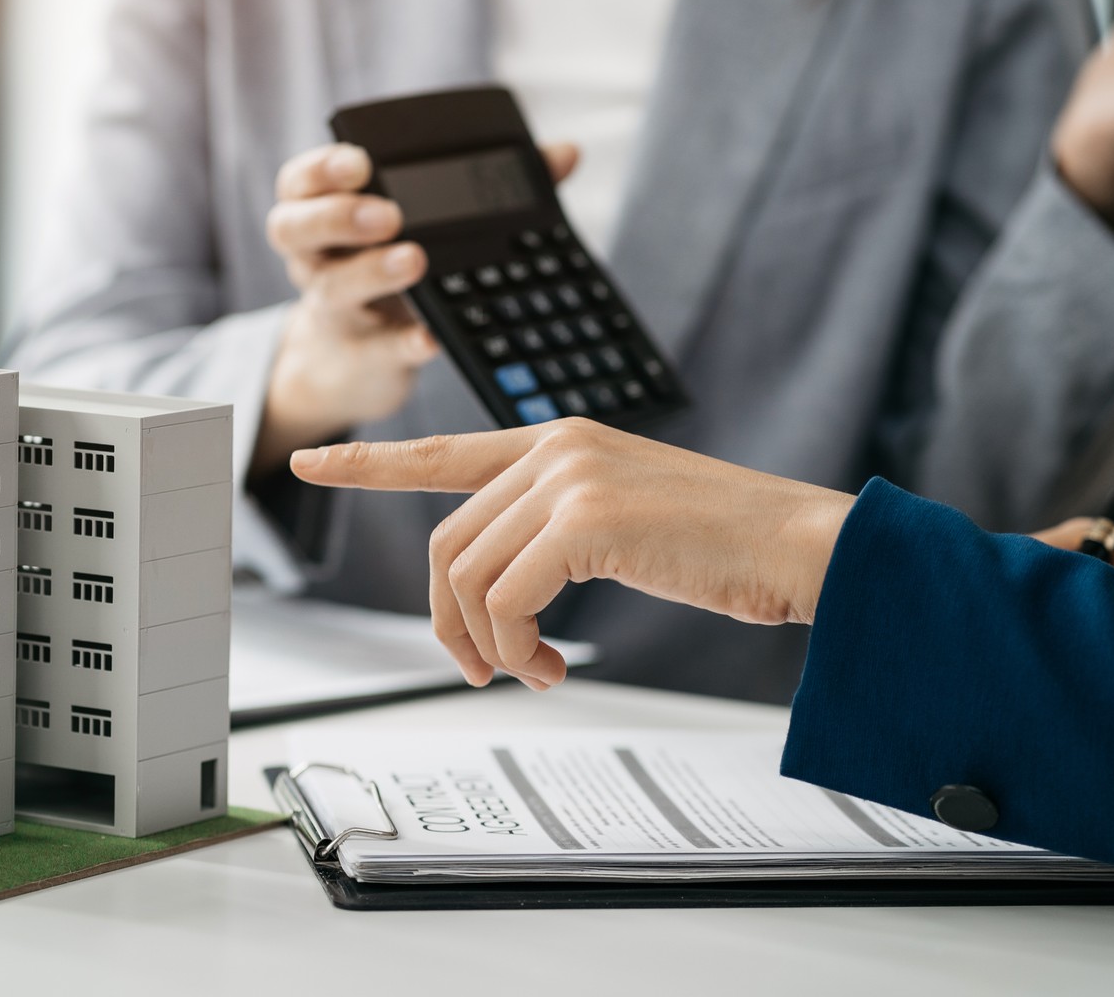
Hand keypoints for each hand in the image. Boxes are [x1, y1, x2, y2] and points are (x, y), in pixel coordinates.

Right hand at [252, 141, 579, 472]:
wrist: (357, 362)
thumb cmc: (397, 273)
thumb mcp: (428, 228)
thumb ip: (492, 187)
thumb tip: (564, 154)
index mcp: (324, 212)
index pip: (301, 181)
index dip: (323, 170)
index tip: (361, 161)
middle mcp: (316, 258)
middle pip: (294, 228)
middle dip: (339, 215)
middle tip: (389, 213)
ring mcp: (333, 310)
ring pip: (331, 288)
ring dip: (372, 272)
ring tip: (415, 260)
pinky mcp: (361, 357)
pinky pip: (377, 349)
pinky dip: (406, 343)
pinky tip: (432, 336)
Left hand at [291, 418, 854, 689]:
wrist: (800, 547)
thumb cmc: (725, 546)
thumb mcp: (627, 523)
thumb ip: (558, 531)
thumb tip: (502, 589)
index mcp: (561, 442)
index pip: (444, 448)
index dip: (371, 461)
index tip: (313, 457)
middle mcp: (557, 447)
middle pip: (447, 541)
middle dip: (450, 621)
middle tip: (488, 670)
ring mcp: (569, 477)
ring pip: (468, 575)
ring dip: (490, 645)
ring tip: (534, 672)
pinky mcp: (586, 518)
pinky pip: (506, 599)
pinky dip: (516, 647)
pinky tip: (553, 666)